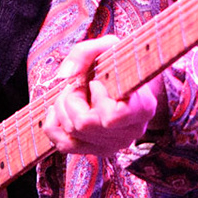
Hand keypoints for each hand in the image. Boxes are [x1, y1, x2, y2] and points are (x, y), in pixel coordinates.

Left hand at [42, 36, 157, 157]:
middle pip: (84, 124)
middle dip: (72, 98)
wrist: (127, 82)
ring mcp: (114, 145)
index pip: (113, 116)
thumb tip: (65, 75)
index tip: (96, 82)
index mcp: (143, 108)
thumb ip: (86, 52)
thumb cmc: (120, 63)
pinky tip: (60, 111)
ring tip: (73, 94)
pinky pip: (63, 146)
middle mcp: (131, 132)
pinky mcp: (96, 151)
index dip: (97, 98)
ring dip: (63, 108)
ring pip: (73, 132)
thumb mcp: (109, 46)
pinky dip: (54, 126)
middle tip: (79, 84)